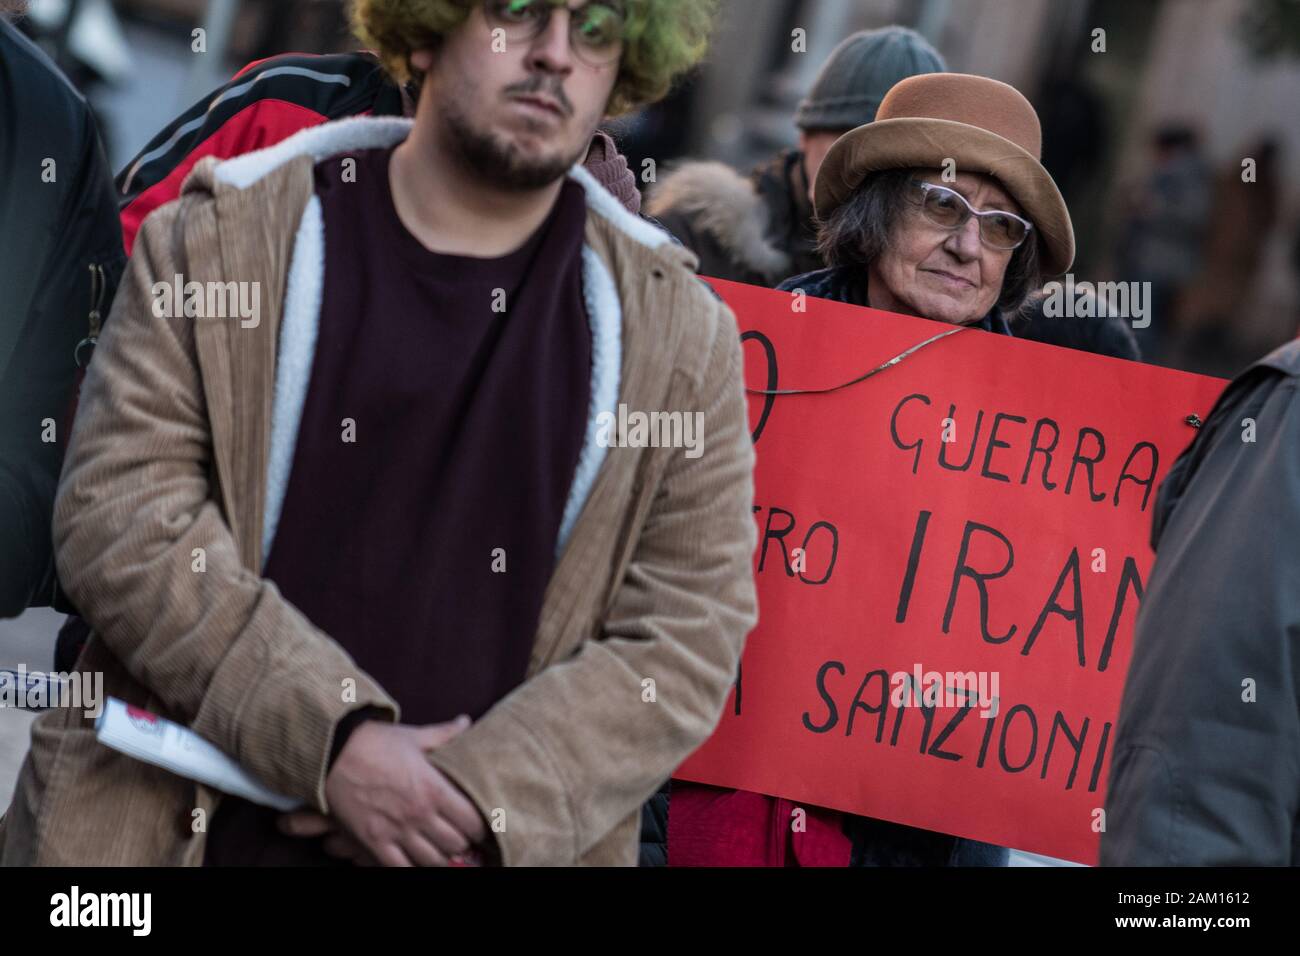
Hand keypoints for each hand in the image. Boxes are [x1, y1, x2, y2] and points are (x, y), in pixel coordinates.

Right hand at [314, 716, 485, 865]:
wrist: (332, 752)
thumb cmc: (375, 742)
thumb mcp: (414, 736)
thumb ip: (444, 734)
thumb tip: (465, 722)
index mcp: (434, 788)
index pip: (472, 821)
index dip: (480, 826)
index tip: (479, 825)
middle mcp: (419, 814)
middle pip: (455, 844)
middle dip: (461, 842)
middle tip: (460, 837)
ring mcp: (396, 830)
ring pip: (431, 860)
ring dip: (439, 857)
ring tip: (439, 850)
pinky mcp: (373, 841)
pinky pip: (399, 868)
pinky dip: (411, 868)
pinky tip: (415, 862)